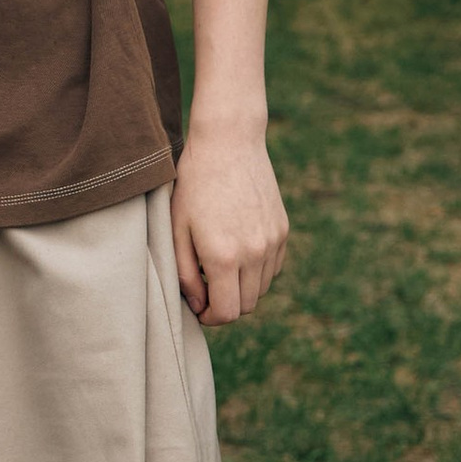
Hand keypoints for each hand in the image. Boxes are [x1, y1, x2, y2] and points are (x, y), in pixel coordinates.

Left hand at [170, 122, 288, 323]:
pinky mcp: (283, 230)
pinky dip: (257, 270)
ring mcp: (273, 241)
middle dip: (226, 305)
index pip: (227, 313)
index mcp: (223, 256)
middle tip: (206, 289)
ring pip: (262, 288)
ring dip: (242, 288)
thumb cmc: (193, 184)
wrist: (229, 143)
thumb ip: (186, 274)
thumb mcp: (177, 229)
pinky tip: (237, 250)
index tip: (199, 310)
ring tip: (219, 266)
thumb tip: (199, 306)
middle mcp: (254, 253)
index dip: (211, 318)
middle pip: (247, 305)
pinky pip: (273, 267)